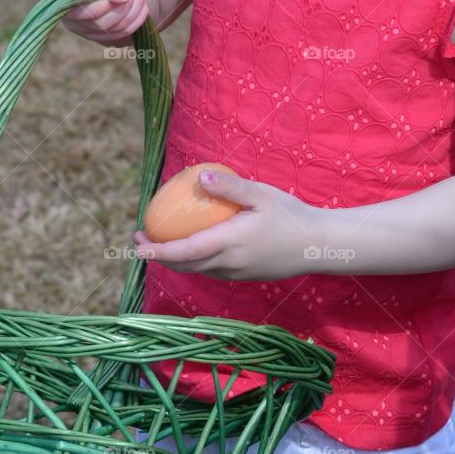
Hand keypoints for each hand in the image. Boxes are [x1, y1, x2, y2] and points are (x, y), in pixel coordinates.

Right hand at [51, 0, 150, 44]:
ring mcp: (83, 29)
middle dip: (124, 5)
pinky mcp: (98, 36)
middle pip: (99, 24)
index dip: (102, 6)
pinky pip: (120, 36)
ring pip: (113, 32)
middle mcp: (69, 16)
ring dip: (133, 11)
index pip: (79, 11)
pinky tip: (139, 3)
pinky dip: (135, 20)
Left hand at [133, 169, 317, 281]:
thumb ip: (231, 187)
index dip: (157, 250)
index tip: (136, 244)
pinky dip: (192, 260)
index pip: (184, 252)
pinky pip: (209, 269)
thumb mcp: (262, 195)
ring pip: (196, 269)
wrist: (317, 246)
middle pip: (183, 265)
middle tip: (139, 236)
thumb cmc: (291, 216)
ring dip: (174, 259)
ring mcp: (234, 273)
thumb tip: (199, 178)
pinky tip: (190, 245)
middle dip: (157, 255)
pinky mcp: (241, 275)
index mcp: (229, 244)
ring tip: (158, 241)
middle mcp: (227, 264)